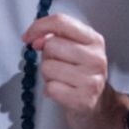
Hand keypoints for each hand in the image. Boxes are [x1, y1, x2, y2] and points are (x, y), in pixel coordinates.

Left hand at [21, 12, 122, 128]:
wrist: (99, 107)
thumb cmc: (82, 76)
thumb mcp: (74, 50)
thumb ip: (54, 39)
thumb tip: (35, 39)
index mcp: (94, 40)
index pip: (61, 22)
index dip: (39, 26)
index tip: (28, 36)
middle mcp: (96, 58)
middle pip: (51, 45)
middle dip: (47, 56)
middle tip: (58, 66)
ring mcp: (91, 80)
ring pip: (48, 67)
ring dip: (48, 76)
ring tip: (61, 80)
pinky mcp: (83, 100)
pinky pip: (50, 88)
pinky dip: (50, 91)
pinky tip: (62, 92)